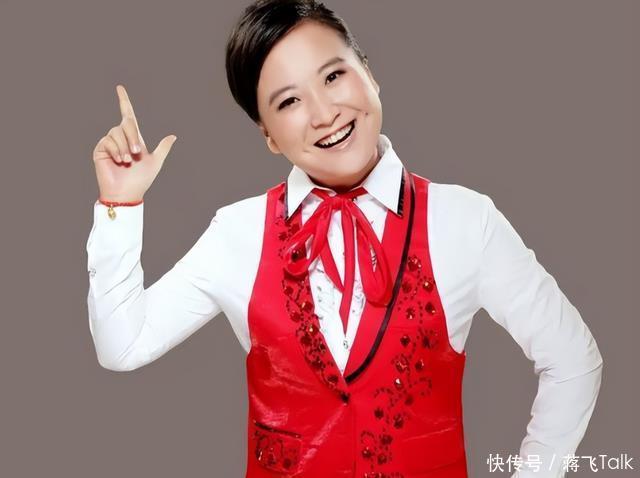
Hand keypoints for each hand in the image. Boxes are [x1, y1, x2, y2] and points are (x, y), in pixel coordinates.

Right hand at [92, 84, 176, 201]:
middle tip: (137, 153)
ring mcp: (110, 143)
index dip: (124, 101)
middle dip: (133, 136)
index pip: (128, 116)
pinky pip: (108, 140)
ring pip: (117, 132)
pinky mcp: (100, 149)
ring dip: (124, 146)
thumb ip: (163, 148)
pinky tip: (118, 160)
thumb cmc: (141, 179)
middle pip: (127, 123)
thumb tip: (173, 136)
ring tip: (127, 161)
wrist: (127, 192)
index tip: (119, 88)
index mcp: (134, 138)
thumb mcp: (156, 162)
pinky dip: (115, 150)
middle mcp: (121, 138)